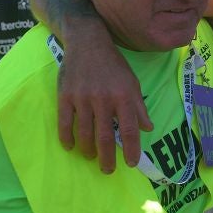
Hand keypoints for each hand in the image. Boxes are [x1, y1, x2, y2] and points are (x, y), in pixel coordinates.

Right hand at [55, 16, 150, 172]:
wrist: (88, 42)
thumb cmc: (114, 65)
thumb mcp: (132, 82)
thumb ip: (139, 107)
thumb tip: (148, 129)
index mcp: (124, 96)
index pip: (129, 129)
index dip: (131, 149)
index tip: (131, 163)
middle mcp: (104, 99)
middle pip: (105, 136)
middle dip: (107, 158)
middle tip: (108, 170)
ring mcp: (83, 98)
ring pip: (85, 133)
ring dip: (88, 150)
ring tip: (91, 157)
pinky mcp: (65, 96)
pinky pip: (65, 123)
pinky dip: (67, 138)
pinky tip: (71, 146)